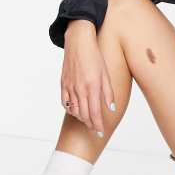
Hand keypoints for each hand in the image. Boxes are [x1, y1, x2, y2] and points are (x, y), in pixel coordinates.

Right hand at [61, 20, 115, 135]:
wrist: (78, 42)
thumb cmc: (95, 56)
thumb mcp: (106, 74)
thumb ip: (108, 93)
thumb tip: (111, 108)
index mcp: (92, 86)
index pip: (94, 112)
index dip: (97, 124)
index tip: (100, 132)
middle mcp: (79, 89)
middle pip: (84, 114)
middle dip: (90, 124)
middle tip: (95, 130)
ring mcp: (69, 87)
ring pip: (74, 110)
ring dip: (81, 118)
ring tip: (88, 121)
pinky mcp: (63, 83)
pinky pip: (65, 102)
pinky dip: (71, 109)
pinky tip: (76, 111)